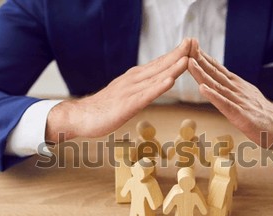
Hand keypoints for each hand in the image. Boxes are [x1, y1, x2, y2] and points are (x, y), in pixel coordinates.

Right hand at [45, 38, 191, 142]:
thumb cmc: (102, 108)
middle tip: (193, 41)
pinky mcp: (125, 106)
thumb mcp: (125, 93)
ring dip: (172, 67)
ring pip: (154, 78)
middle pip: (159, 66)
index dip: (175, 54)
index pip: (158, 64)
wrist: (79, 117)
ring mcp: (129, 92)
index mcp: (134, 78)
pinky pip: (144, 96)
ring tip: (187, 57)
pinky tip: (169, 81)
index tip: (190, 44)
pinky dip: (157, 88)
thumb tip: (156, 82)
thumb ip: (140, 87)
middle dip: (177, 54)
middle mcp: (133, 81)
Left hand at [187, 39, 272, 155]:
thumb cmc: (262, 116)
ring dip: (202, 74)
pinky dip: (214, 96)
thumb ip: (231, 92)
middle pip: (214, 73)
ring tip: (189, 62)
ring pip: (217, 86)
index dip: (203, 58)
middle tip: (186, 45)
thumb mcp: (245, 99)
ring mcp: (239, 101)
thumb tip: (216, 85)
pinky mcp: (241, 115)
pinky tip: (203, 89)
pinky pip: (225, 104)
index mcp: (237, 86)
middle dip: (199, 59)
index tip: (190, 46)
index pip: (217, 70)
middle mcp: (236, 90)